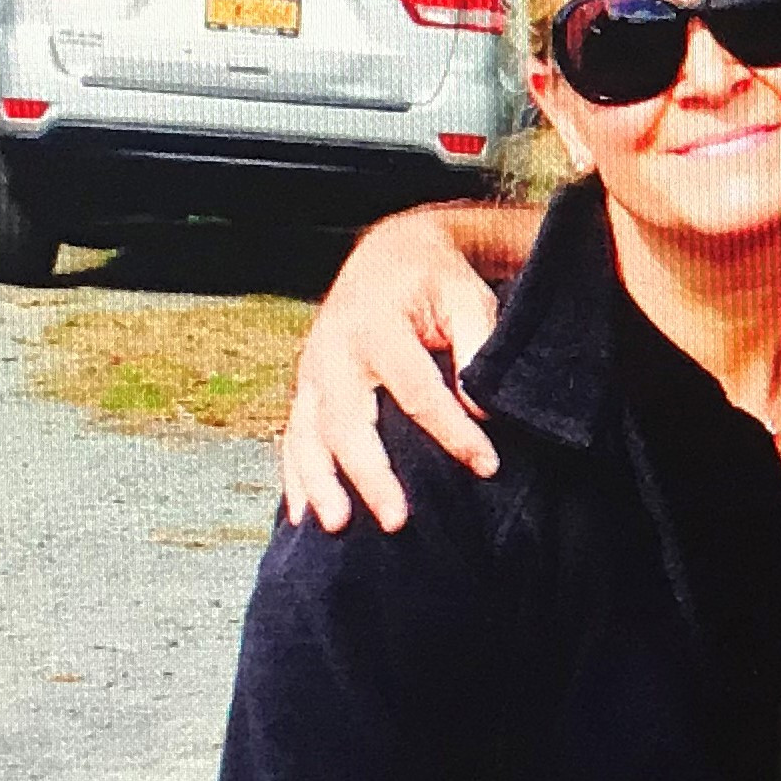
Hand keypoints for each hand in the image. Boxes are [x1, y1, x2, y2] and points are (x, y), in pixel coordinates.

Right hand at [280, 207, 515, 532]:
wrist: (388, 254)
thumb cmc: (435, 280)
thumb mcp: (466, 297)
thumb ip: (476, 347)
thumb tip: (480, 409)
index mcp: (377, 326)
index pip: (417, 391)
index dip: (454, 433)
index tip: (487, 466)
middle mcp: (334, 350)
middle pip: (348, 421)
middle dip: (371, 473)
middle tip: (397, 520)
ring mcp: (313, 371)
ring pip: (309, 433)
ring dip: (320, 483)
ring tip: (336, 527)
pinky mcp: (306, 388)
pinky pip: (293, 436)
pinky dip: (296, 476)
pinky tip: (302, 516)